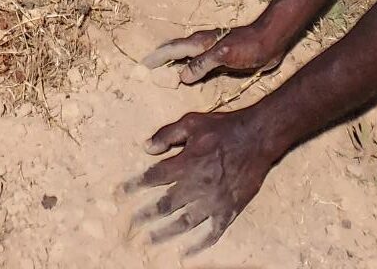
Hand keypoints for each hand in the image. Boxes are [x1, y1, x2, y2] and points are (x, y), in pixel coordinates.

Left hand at [127, 104, 277, 253]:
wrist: (257, 137)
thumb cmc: (224, 127)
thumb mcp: (192, 122)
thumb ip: (167, 134)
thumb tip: (146, 147)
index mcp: (186, 163)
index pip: (154, 177)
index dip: (135, 186)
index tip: (119, 194)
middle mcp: (197, 185)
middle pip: (166, 205)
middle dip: (146, 215)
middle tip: (131, 225)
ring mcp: (213, 200)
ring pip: (185, 222)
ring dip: (166, 233)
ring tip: (150, 241)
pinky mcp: (229, 210)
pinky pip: (212, 232)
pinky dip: (199, 245)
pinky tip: (187, 253)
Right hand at [144, 21, 284, 85]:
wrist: (269, 41)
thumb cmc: (247, 47)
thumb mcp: (223, 55)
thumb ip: (202, 64)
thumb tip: (181, 76)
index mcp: (200, 42)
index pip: (173, 49)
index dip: (158, 57)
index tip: (143, 64)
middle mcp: (202, 45)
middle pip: (176, 50)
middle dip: (161, 57)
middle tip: (147, 66)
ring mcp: (211, 51)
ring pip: (185, 55)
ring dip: (173, 61)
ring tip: (163, 70)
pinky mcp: (221, 58)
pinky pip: (198, 63)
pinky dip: (187, 67)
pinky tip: (189, 75)